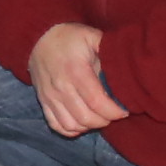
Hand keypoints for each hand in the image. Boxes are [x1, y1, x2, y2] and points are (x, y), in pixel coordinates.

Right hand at [30, 21, 125, 137]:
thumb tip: (127, 66)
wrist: (38, 38)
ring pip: (72, 125)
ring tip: (99, 117)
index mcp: (76, 71)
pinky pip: (57, 126)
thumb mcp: (91, 36)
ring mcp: (50, 97)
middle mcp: (61, 87)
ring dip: (89, 126)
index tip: (124, 110)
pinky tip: (82, 121)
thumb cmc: (69, 38)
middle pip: (86, 118)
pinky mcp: (43, 102)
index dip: (114, 112)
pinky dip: (72, 129)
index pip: (97, 102)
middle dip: (105, 120)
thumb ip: (110, 50)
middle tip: (113, 113)